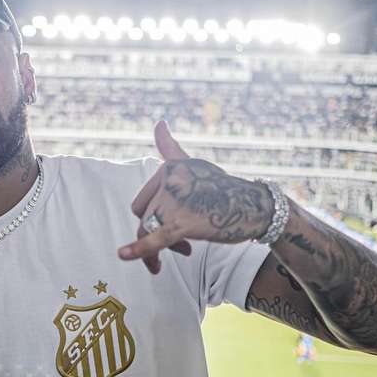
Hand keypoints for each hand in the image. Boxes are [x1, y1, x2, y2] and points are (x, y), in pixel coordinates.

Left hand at [118, 121, 273, 273]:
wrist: (253, 206)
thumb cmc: (223, 187)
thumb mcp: (193, 164)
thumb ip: (170, 148)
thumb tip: (158, 122)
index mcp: (168, 169)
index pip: (144, 200)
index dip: (154, 216)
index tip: (173, 226)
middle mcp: (169, 181)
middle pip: (143, 217)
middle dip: (155, 234)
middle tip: (183, 246)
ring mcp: (174, 202)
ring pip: (146, 231)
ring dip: (157, 249)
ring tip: (184, 251)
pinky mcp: (182, 223)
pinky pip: (154, 239)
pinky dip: (139, 250)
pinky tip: (123, 255)